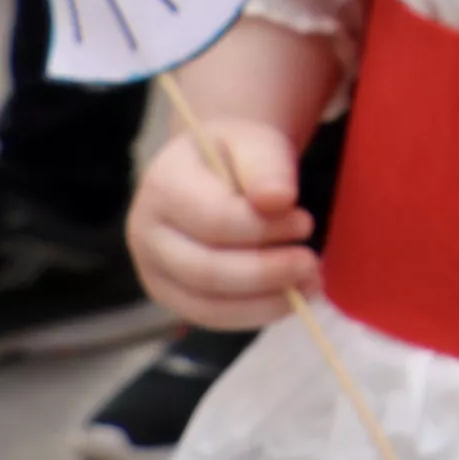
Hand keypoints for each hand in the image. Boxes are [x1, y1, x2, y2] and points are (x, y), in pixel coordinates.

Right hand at [129, 118, 317, 327]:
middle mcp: (146, 232)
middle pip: (206, 270)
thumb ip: (268, 167)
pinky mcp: (171, 294)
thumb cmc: (238, 154)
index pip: (214, 220)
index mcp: (163, 186)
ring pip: (207, 303)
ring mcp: (152, 269)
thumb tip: (279, 200)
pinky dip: (253, 313)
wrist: (215, 168)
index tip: (306, 222)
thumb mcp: (257, 143)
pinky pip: (210, 316)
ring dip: (264, 301)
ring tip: (310, 283)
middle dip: (266, 272)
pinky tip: (289, 298)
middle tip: (312, 263)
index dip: (264, 229)